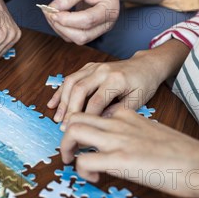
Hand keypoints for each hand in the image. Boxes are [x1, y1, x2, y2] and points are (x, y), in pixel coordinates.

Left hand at [44, 0, 121, 44]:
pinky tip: (56, 17)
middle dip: (63, 27)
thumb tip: (52, 9)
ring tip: (51, 14)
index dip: (68, 19)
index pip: (88, 20)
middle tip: (49, 13)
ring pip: (77, 39)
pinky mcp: (91, 30)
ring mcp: (99, 29)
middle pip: (83, 36)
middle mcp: (107, 23)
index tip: (52, 11)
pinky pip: (75, 36)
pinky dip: (63, 29)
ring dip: (61, 29)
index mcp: (109, 10)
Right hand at [47, 51, 167, 126]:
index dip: (87, 118)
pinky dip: (60, 91)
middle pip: (79, 90)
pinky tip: (52, 104)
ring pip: (71, 82)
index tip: (82, 132)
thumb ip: (118, 111)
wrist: (145, 65)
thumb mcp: (138, 100)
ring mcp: (94, 67)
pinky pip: (70, 78)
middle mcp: (102, 71)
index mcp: (116, 79)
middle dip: (70, 110)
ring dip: (62, 102)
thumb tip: (98, 122)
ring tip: (57, 118)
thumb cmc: (144, 84)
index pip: (96, 101)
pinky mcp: (89, 67)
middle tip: (64, 128)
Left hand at [61, 108, 198, 197]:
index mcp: (126, 115)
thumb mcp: (151, 133)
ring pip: (73, 132)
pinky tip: (95, 178)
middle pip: (75, 117)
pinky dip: (82, 171)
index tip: (85, 143)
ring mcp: (118, 139)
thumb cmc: (181, 154)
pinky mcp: (120, 160)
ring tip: (73, 162)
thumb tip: (120, 146)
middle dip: (65, 135)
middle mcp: (118, 123)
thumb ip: (133, 133)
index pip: (91, 110)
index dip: (82, 126)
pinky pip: (84, 161)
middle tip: (70, 153)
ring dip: (66, 149)